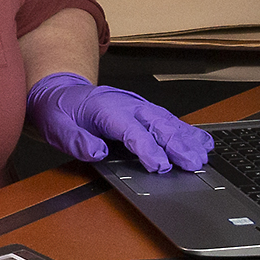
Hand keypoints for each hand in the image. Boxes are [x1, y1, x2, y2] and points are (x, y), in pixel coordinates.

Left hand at [26, 73, 212, 173]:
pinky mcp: (143, 111)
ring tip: (203, 155)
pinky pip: (168, 120)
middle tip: (193, 164)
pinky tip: (202, 142)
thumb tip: (96, 152)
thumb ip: (75, 141)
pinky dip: (187, 131)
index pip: (131, 131)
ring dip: (187, 138)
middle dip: (177, 144)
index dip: (147, 148)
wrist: (59, 92)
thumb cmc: (59, 112)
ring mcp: (138, 106)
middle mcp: (127, 105)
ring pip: (167, 121)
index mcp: (106, 110)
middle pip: (156, 124)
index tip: (160, 166)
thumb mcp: (56, 128)